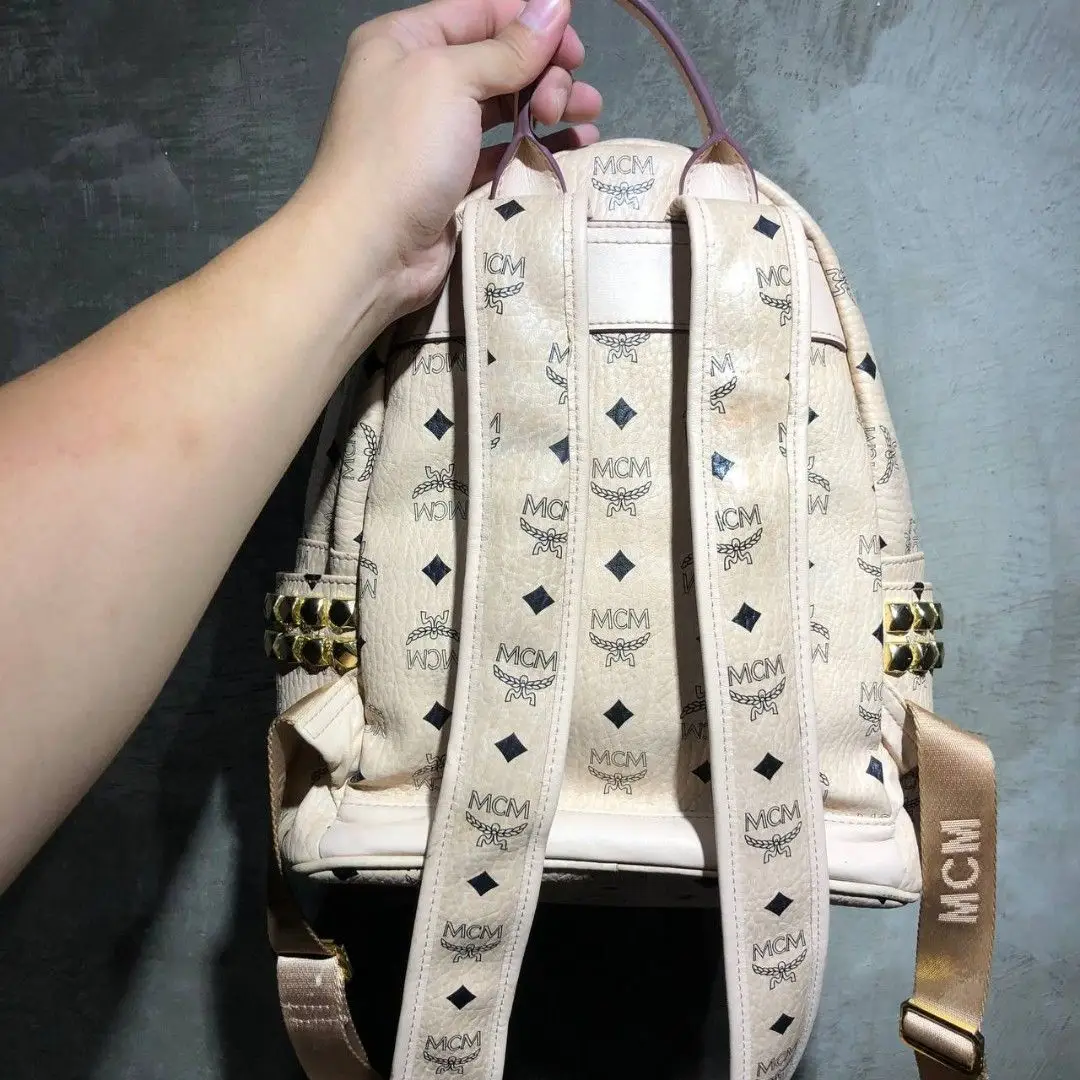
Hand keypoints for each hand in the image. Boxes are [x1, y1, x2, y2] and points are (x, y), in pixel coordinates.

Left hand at [294, 0, 600, 324]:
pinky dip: (539, 150)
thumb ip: (508, 47)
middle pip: (499, 61)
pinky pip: (505, 155)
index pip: (480, 13)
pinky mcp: (455, 184)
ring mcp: (438, 138)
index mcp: (405, 43)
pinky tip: (574, 150)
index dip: (531, 23)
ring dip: (551, 108)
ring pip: (507, 109)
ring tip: (588, 119)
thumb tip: (556, 4)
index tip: (574, 47)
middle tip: (565, 100)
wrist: (370, 250)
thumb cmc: (403, 151)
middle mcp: (420, 84)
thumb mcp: (451, 79)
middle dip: (544, 72)